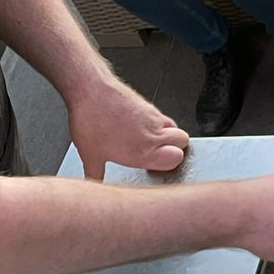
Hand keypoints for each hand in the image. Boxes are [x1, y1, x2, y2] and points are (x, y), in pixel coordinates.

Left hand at [68, 76, 189, 179]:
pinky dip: (156, 123)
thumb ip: (95, 173)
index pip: (176, 159)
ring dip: (167, 135)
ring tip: (149, 140)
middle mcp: (153, 134)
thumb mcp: (89, 154)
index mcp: (143, 151)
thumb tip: (93, 183)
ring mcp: (153, 117)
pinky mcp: (148, 105)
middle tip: (159, 153)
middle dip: (176, 148)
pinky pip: (161, 117)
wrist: (91, 90)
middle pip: (183, 141)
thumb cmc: (91, 120)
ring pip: (174, 127)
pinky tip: (137, 126)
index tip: (158, 167)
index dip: (171, 164)